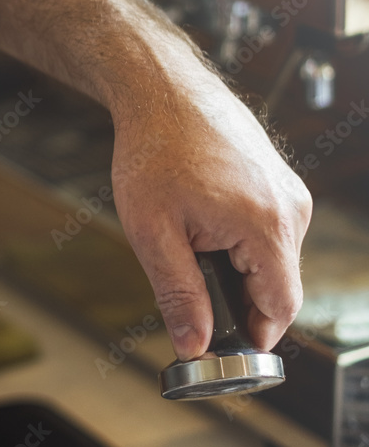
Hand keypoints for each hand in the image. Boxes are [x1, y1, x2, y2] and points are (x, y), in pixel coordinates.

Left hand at [111, 85, 311, 359]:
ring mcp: (289, 194)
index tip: (224, 355)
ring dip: (235, 275)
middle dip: (237, 306)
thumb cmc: (155, 152)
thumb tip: (194, 345)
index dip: (253, 338)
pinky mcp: (280, 185)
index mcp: (266, 224)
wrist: (164, 92)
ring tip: (188, 253)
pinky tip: (201, 233)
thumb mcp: (154, 235)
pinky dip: (239, 250)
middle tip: (191, 306)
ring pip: (272, 262)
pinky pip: (268, 236)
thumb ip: (178, 295)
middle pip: (277, 288)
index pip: (280, 307)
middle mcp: (291, 209)